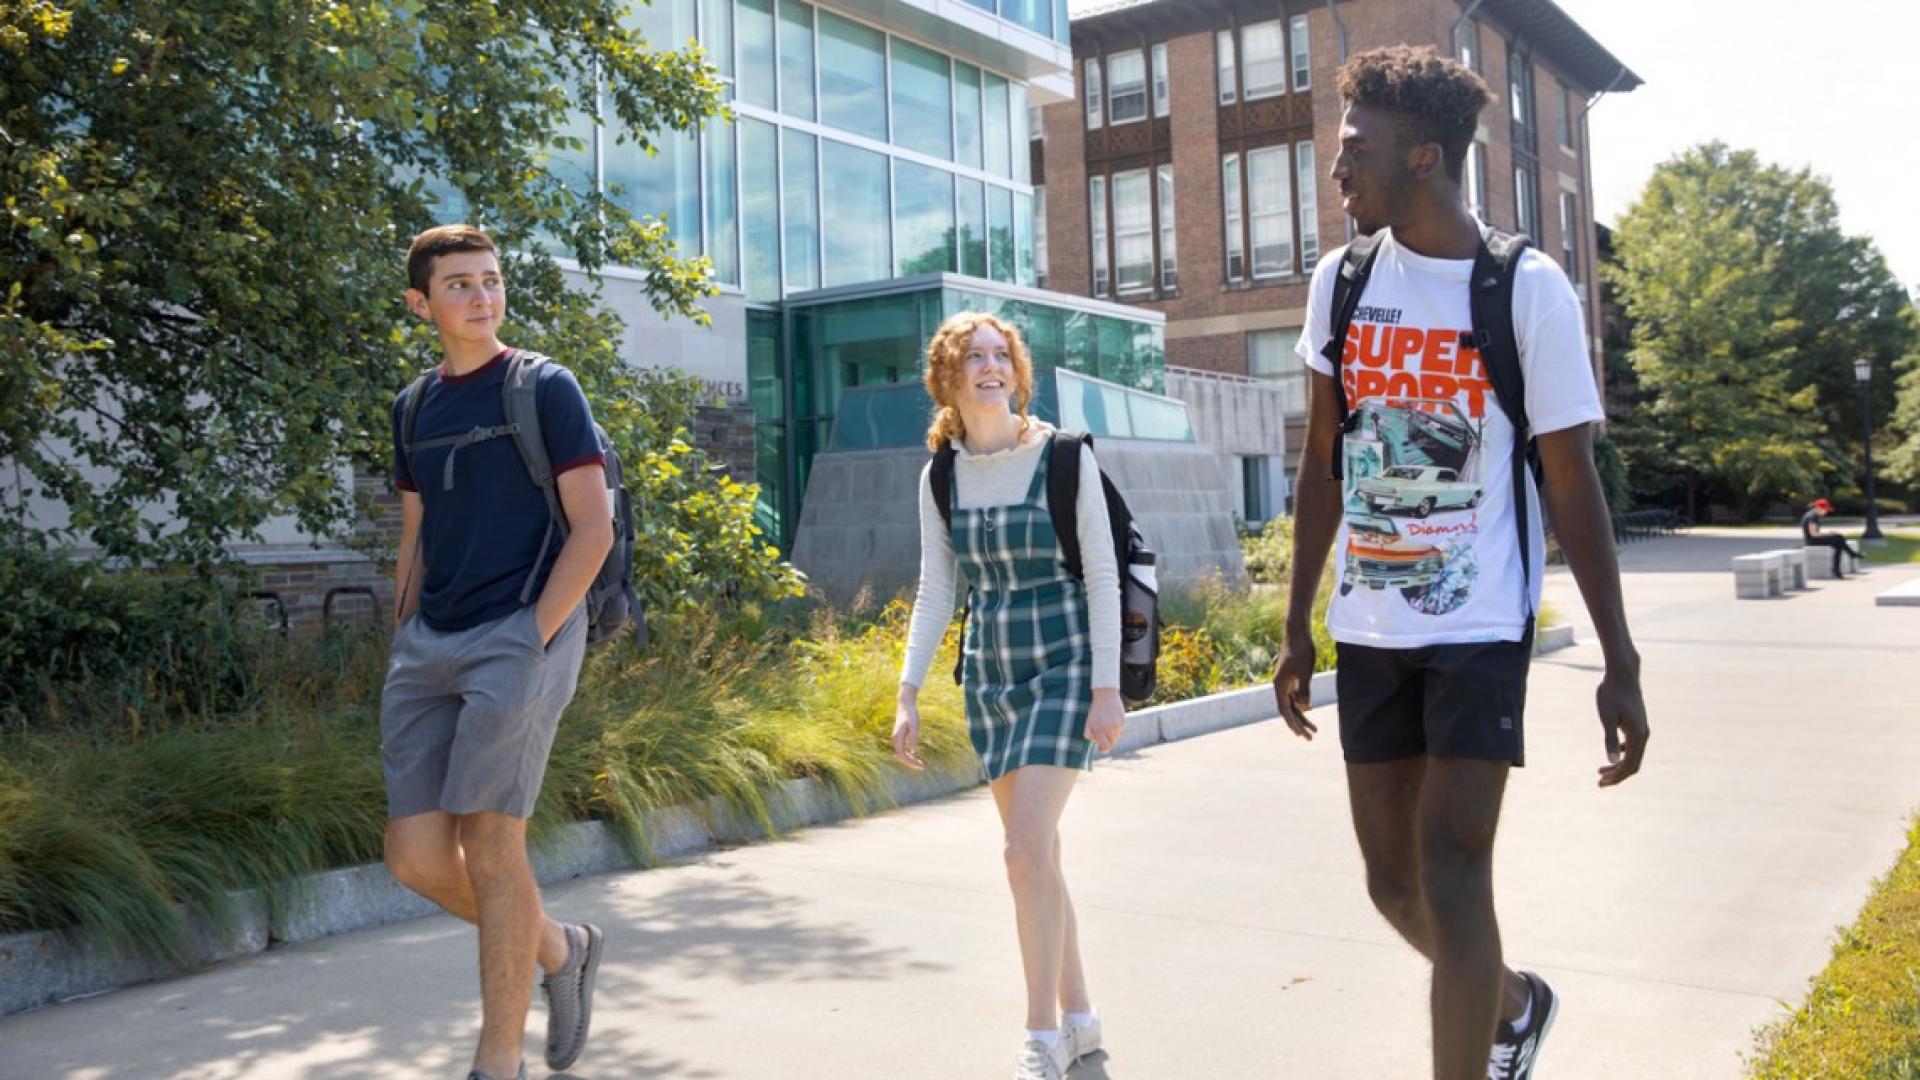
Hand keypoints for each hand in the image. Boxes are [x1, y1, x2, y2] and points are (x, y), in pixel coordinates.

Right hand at [892, 687, 924, 770]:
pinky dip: (909, 755)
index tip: (919, 765)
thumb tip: (913, 751)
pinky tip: (915, 757)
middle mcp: (895, 740)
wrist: (905, 705)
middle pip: (901, 756)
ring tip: (920, 764)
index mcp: (897, 738)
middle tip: (922, 766)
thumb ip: (913, 738)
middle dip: (910, 763)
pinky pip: (902, 750)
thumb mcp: (914, 725)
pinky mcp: (899, 738)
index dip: (910, 762)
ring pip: (901, 754)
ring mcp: (896, 739)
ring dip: (910, 760)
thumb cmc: (911, 714)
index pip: (901, 755)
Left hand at [1084, 689, 1125, 753]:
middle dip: (1108, 740)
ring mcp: (1117, 725)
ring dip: (1112, 733)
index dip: (1103, 749)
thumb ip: (1089, 734)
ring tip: (1107, 723)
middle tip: (1104, 733)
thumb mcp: (1088, 722)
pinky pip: (1120, 729)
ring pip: (1116, 736)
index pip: (1105, 747)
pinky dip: (1116, 727)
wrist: (1105, 695)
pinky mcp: (1122, 721)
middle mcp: (1108, 729)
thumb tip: (1097, 744)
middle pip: (1112, 743)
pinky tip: (1112, 718)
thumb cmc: (1095, 710)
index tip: (1101, 748)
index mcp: (1098, 730)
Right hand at [1271, 636, 1318, 740]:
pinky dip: (1301, 705)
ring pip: (1292, 704)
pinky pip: (1294, 695)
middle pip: (1288, 710)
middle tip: (1310, 738)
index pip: (1285, 711)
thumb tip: (1305, 708)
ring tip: (1314, 729)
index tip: (1303, 735)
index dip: (1293, 724)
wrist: (1298, 633)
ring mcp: (1285, 681)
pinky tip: (1309, 709)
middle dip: (1299, 725)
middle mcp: (1280, 685)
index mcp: (1280, 685)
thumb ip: (1304, 690)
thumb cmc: (1301, 650)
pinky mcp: (1291, 676)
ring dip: (1302, 717)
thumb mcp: (1305, 671)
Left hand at [1595, 667, 1648, 786]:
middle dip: (1617, 775)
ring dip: (1619, 766)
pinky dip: (1624, 754)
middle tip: (1599, 782)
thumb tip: (1613, 760)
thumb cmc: (1611, 694)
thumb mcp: (1607, 717)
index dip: (1616, 777)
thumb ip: (1610, 739)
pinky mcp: (1638, 724)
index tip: (1601, 782)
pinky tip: (1613, 755)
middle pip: (1633, 764)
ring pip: (1634, 756)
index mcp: (1637, 736)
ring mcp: (1642, 730)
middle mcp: (1644, 735)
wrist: (1622, 675)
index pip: (1629, 765)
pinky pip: (1634, 746)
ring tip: (1601, 772)